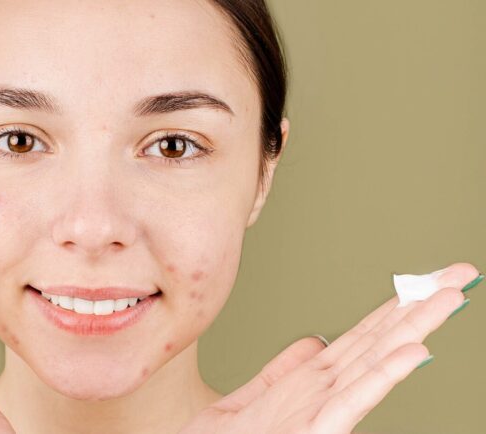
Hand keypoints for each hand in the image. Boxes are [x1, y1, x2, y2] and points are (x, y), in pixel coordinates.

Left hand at [179, 263, 478, 433]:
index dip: (395, 308)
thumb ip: (283, 369)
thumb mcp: (251, 395)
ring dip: (415, 329)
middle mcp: (324, 392)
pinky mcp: (315, 432)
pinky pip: (353, 400)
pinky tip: (414, 352)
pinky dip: (384, 375)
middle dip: (420, 307)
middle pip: (381, 340)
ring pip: (377, 363)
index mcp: (311, 381)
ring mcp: (323, 412)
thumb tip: (314, 341)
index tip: (426, 282)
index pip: (363, 336)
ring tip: (449, 298)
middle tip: (460, 274)